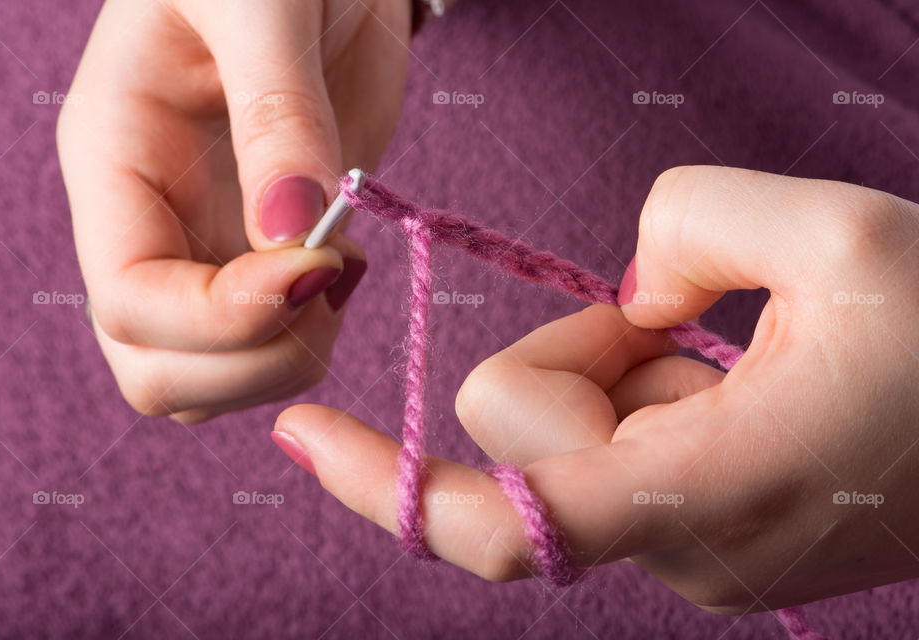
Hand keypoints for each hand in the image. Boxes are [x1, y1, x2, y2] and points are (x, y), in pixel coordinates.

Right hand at [57, 0, 411, 421]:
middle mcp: (149, 221)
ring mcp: (205, 247)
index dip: (224, 318)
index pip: (131, 302)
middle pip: (157, 370)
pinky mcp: (264, 255)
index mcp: (115, 158)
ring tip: (340, 270)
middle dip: (252, 362)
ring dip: (287, 358)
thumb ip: (276, 113)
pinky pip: (268, 345)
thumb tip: (294, 232)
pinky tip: (347, 267)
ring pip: (210, 380)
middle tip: (328, 284)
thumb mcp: (262, 0)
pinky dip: (313, 335)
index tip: (318, 266)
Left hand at [273, 166, 918, 612]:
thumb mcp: (834, 230)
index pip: (500, 517)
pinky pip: (619, 454)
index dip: (390, 481)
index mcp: (701, 493)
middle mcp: (683, 551)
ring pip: (570, 441)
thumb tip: (626, 291)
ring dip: (625, 377)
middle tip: (680, 326)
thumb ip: (690, 226)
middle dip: (573, 360)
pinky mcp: (709, 539)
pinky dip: (652, 402)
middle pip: (521, 433)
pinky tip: (738, 385)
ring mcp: (697, 557)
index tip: (301, 433)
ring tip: (736, 358)